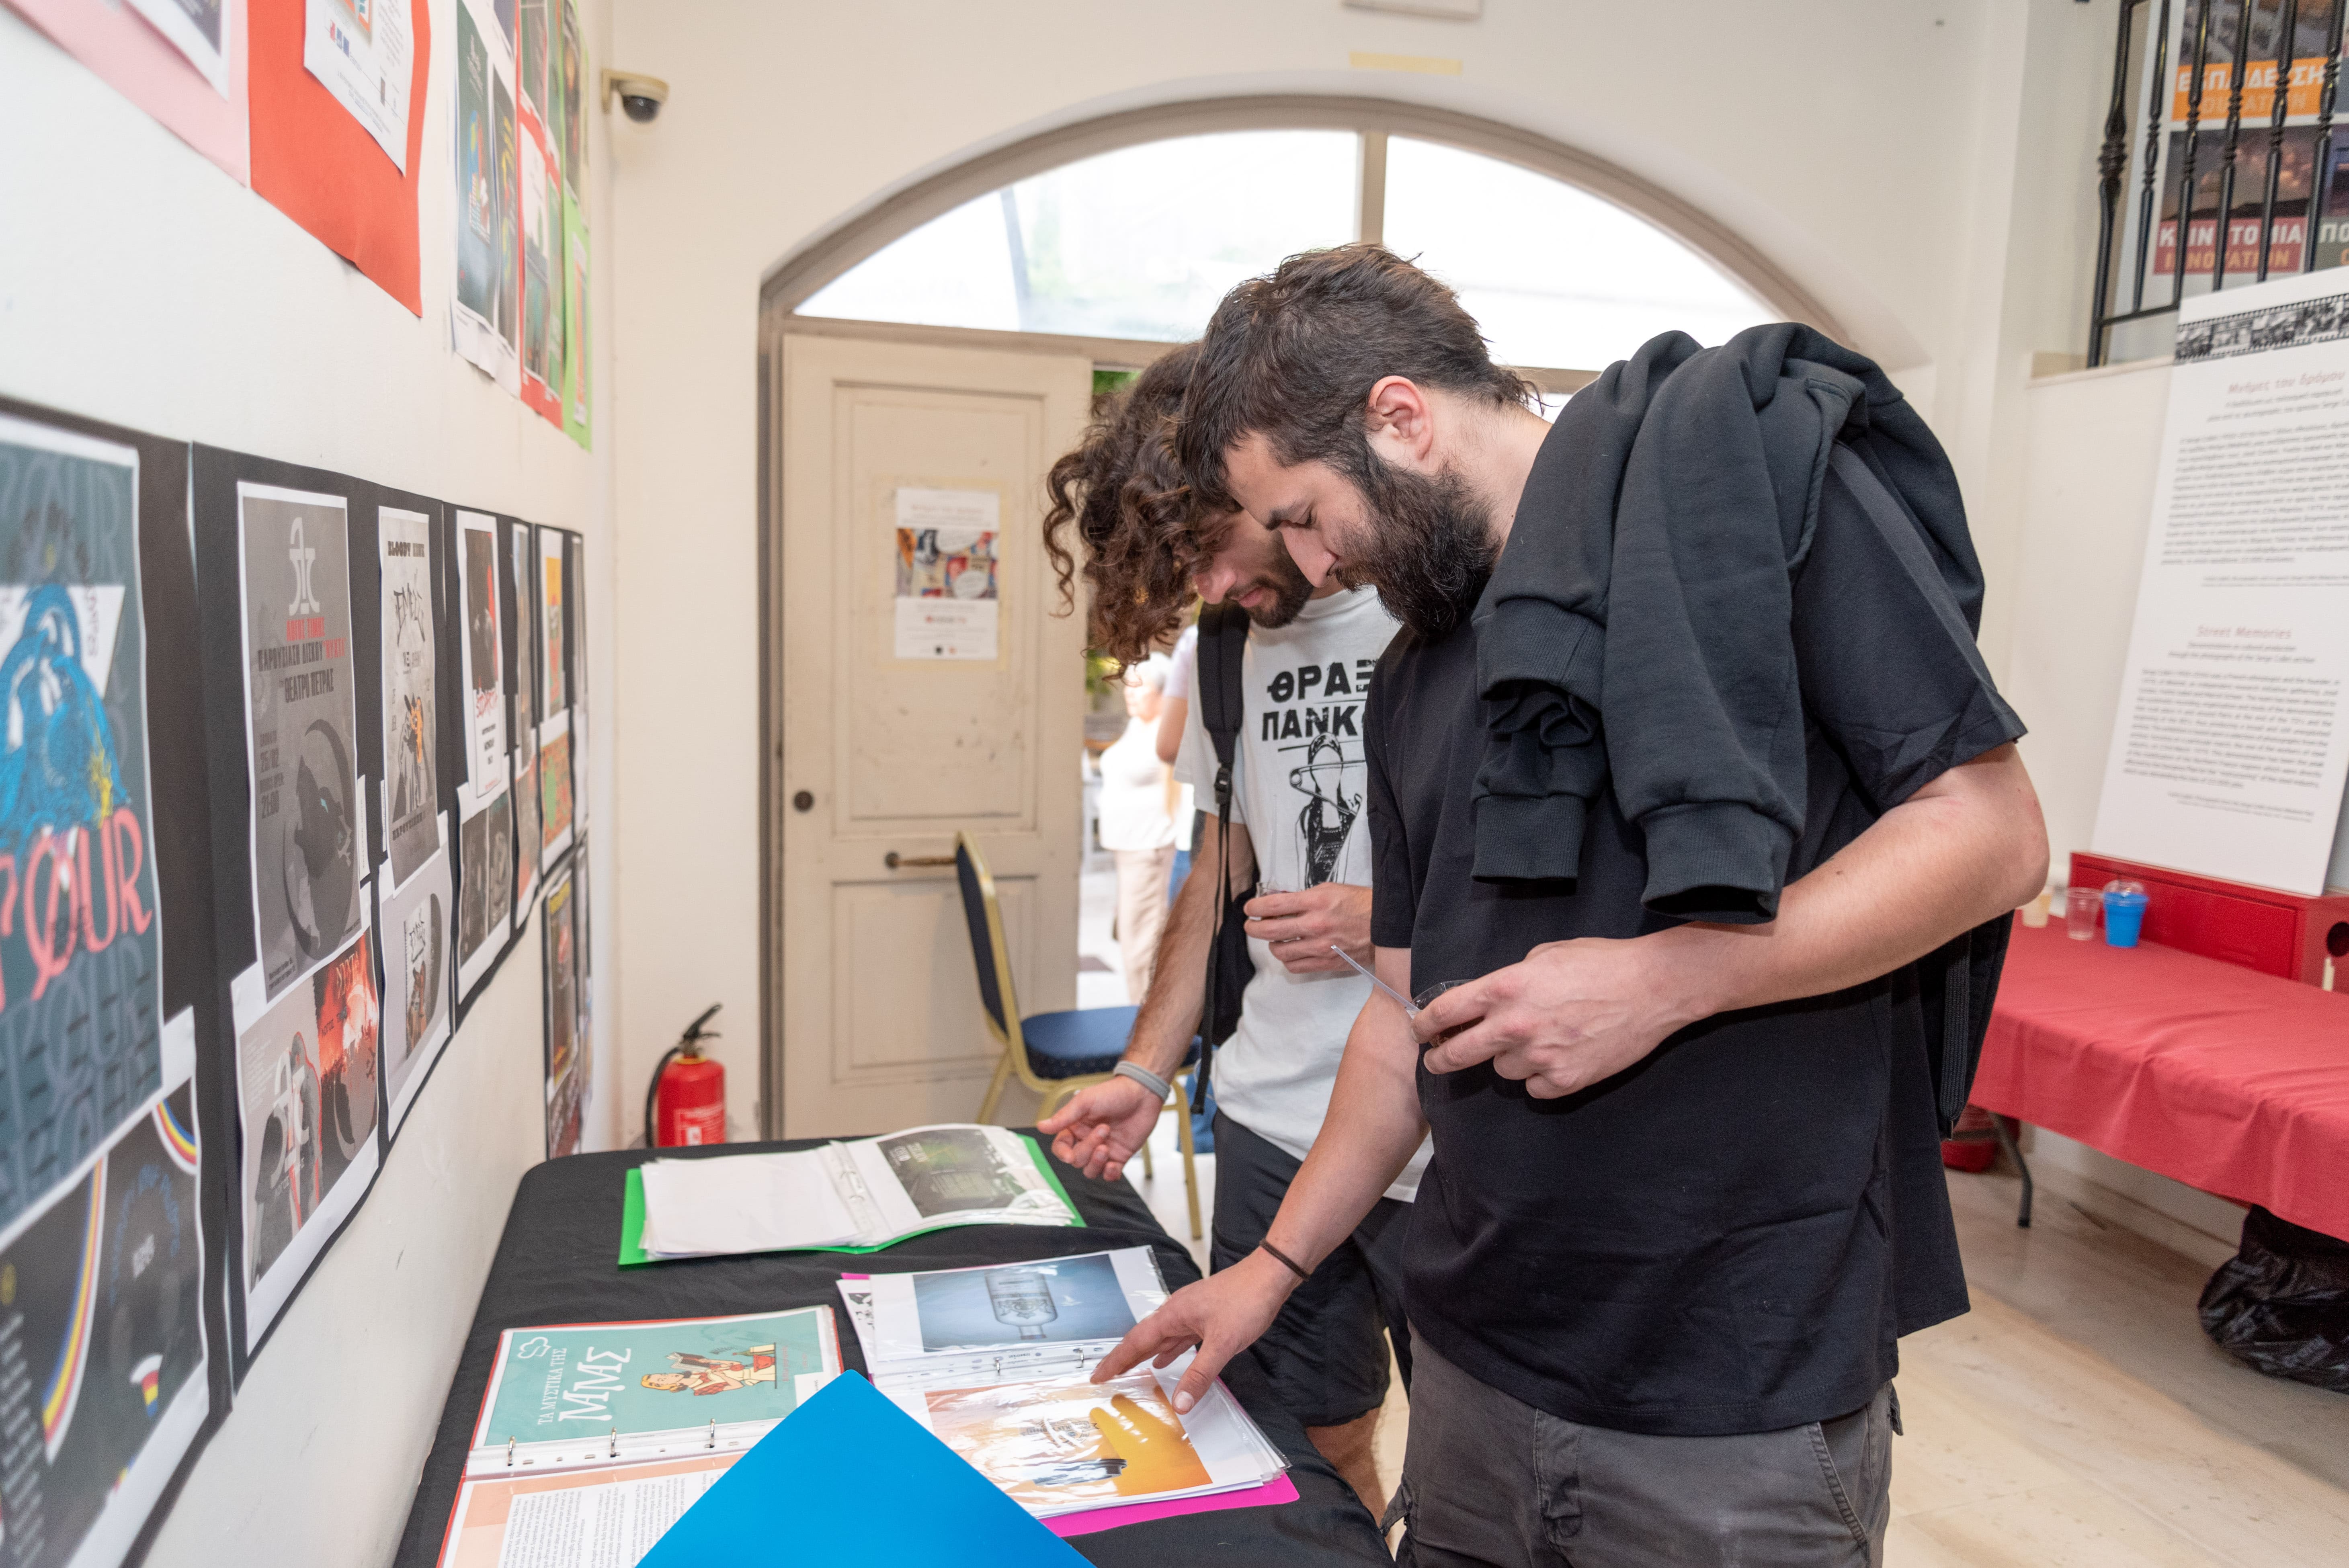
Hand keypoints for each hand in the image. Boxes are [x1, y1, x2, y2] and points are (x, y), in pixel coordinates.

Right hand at [1038, 1073, 1162, 1180]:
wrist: (1142, 1094)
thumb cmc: (1113, 1093)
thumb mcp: (1085, 1101)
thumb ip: (1064, 1117)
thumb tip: (1041, 1126)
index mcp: (1075, 1127)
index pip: (1061, 1147)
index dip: (1062, 1154)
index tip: (1069, 1155)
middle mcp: (1087, 1141)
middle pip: (1076, 1160)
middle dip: (1088, 1149)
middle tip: (1104, 1129)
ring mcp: (1103, 1150)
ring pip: (1090, 1171)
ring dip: (1096, 1163)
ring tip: (1107, 1147)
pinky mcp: (1119, 1157)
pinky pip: (1109, 1175)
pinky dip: (1110, 1174)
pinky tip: (1113, 1165)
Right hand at [1090, 1249, 1296, 1412]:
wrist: (1270, 1276)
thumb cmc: (1246, 1301)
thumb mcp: (1223, 1343)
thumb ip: (1200, 1374)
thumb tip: (1180, 1404)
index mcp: (1173, 1314)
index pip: (1136, 1341)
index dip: (1116, 1361)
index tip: (1097, 1375)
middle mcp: (1177, 1312)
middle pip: (1143, 1338)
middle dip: (1124, 1358)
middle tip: (1106, 1377)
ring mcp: (1191, 1313)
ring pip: (1161, 1338)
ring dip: (1144, 1355)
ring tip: (1129, 1372)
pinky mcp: (1205, 1316)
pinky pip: (1178, 1337)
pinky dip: (1168, 1350)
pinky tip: (1165, 1360)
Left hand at [1243, 884, 1371, 974]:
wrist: (1387, 925)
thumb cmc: (1360, 904)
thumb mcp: (1330, 890)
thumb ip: (1302, 897)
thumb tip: (1277, 901)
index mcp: (1316, 902)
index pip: (1274, 905)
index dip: (1255, 908)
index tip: (1249, 909)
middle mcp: (1316, 926)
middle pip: (1271, 931)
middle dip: (1254, 928)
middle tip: (1252, 925)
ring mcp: (1321, 947)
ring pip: (1280, 951)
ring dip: (1272, 945)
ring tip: (1275, 939)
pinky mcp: (1327, 963)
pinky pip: (1296, 966)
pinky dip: (1288, 959)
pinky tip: (1291, 951)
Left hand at [1413, 935, 1706, 1098]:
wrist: (1652, 987)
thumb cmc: (1601, 963)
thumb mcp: (1544, 956)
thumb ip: (1511, 980)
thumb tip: (1491, 1000)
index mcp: (1505, 988)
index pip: (1445, 1011)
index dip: (1425, 1024)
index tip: (1420, 1030)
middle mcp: (1515, 1025)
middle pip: (1458, 1053)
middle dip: (1441, 1058)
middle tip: (1438, 1059)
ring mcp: (1540, 1056)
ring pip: (1502, 1070)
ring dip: (1509, 1059)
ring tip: (1536, 1041)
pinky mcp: (1565, 1080)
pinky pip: (1535, 1087)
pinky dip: (1540, 1076)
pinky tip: (1558, 1058)